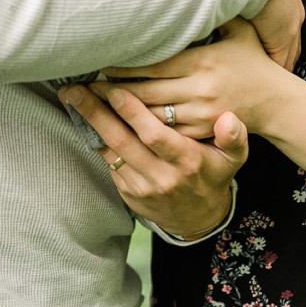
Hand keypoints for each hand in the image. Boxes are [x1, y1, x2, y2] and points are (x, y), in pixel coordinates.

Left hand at [58, 83, 247, 237]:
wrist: (200, 219)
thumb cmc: (215, 175)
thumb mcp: (234, 158)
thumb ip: (235, 137)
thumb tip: (229, 118)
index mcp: (187, 162)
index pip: (155, 135)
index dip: (133, 113)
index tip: (115, 89)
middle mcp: (162, 177)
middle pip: (122, 141)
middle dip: (96, 112)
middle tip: (75, 88)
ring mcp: (142, 187)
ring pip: (109, 152)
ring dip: (87, 123)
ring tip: (70, 97)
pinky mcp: (128, 193)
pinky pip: (107, 162)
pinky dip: (92, 138)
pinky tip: (81, 117)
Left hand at [100, 17, 289, 138]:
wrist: (276, 104)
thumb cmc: (253, 63)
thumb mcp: (240, 32)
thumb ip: (218, 12)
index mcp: (203, 63)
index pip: (154, 65)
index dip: (125, 67)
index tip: (102, 64)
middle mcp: (199, 91)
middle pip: (146, 93)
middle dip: (113, 92)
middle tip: (86, 87)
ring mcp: (199, 116)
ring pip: (150, 117)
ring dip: (121, 114)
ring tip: (94, 107)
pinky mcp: (199, 134)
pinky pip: (163, 134)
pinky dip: (140, 131)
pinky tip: (120, 126)